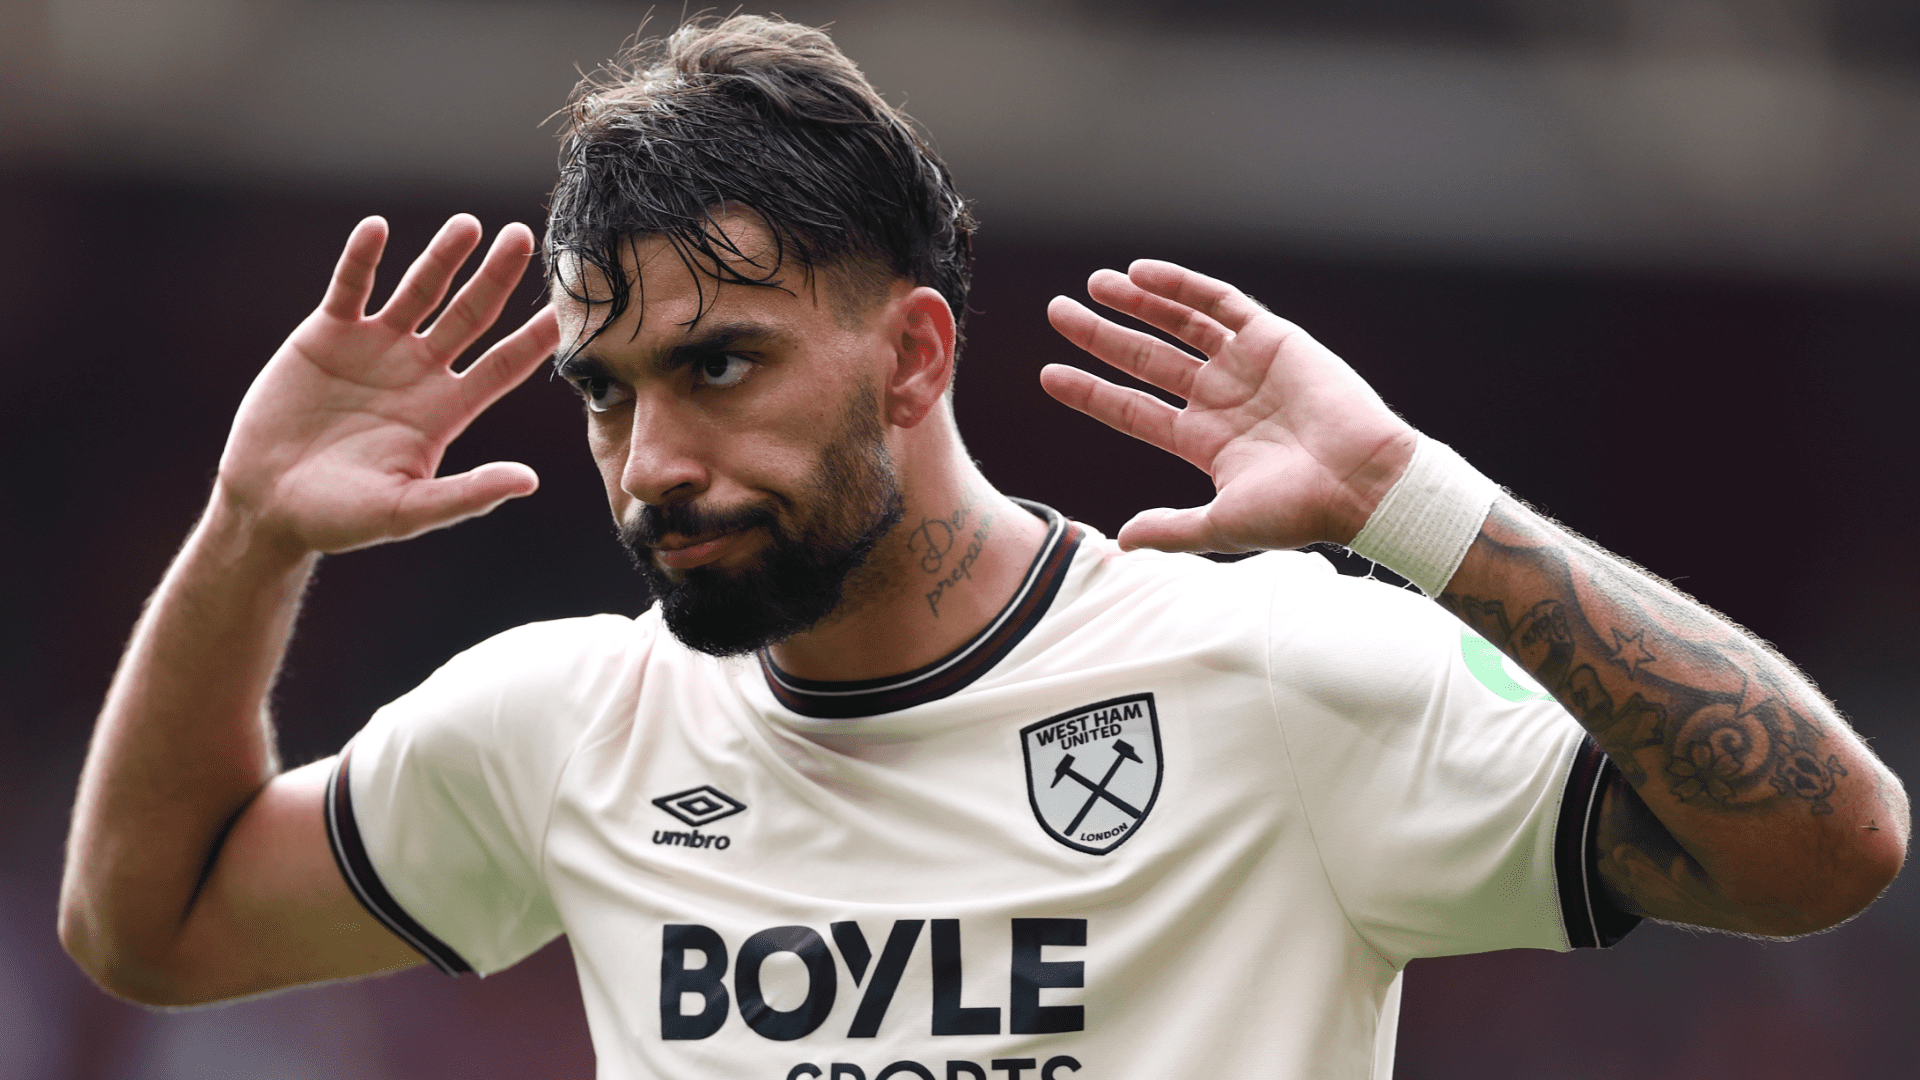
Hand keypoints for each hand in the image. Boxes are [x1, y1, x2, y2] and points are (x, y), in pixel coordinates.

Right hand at [217, 215, 559, 554]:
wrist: (267, 505)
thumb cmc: (339, 519)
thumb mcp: (408, 511)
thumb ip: (467, 494)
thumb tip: (529, 482)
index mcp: (446, 410)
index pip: (502, 366)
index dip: (534, 339)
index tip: (567, 310)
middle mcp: (419, 371)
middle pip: (470, 314)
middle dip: (496, 277)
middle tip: (524, 237)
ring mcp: (375, 348)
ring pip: (419, 290)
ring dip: (441, 256)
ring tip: (468, 224)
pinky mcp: (327, 336)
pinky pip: (350, 287)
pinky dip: (362, 258)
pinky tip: (377, 228)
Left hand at [1043, 260, 1415, 552]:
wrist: (1364, 481)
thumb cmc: (1300, 511)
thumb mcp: (1222, 525)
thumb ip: (1171, 528)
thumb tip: (1119, 541)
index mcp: (1203, 442)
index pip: (1132, 410)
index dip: (1090, 392)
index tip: (1049, 374)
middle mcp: (1219, 399)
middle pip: (1145, 360)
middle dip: (1101, 336)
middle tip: (1058, 311)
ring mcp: (1245, 367)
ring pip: (1178, 325)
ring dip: (1137, 303)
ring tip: (1095, 283)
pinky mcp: (1274, 339)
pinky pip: (1220, 303)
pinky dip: (1181, 286)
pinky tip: (1142, 273)